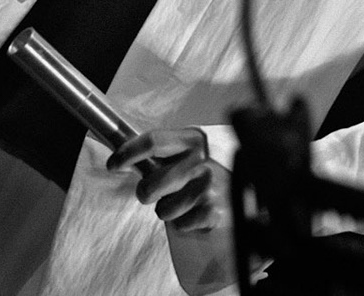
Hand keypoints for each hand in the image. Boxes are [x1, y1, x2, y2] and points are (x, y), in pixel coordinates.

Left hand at [107, 127, 230, 233]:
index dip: (127, 153)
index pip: (152, 142)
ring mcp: (208, 185)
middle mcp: (201, 160)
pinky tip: (195, 212)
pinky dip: (182, 223)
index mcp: (192, 139)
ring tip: (182, 202)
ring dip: (167, 209)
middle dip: (145, 193)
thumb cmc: (209, 171)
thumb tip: (125, 155)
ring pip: (163, 209)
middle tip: (152, 193)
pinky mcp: (214, 210)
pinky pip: (179, 224)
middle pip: (151, 183)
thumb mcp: (190, 151)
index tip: (114, 164)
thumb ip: (164, 151)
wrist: (249, 191)